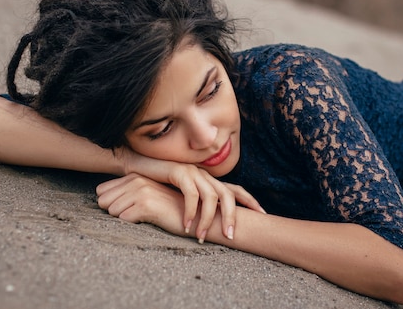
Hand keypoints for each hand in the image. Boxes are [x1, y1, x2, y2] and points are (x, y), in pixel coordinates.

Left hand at [96, 174, 185, 236]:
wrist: (195, 215)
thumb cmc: (170, 208)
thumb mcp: (148, 195)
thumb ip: (127, 192)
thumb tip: (101, 199)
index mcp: (135, 176)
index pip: (102, 191)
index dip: (111, 204)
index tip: (127, 208)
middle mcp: (137, 180)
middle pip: (104, 202)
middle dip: (115, 212)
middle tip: (136, 214)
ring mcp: (142, 191)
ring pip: (113, 211)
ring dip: (126, 219)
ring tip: (144, 217)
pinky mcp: (147, 204)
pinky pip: (123, 219)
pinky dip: (133, 224)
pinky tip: (149, 221)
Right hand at [121, 149, 264, 242]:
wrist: (139, 166)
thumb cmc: (160, 184)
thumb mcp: (181, 195)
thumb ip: (196, 204)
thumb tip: (209, 222)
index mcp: (209, 180)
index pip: (235, 189)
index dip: (250, 200)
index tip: (263, 214)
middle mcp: (205, 175)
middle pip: (228, 194)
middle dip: (231, 216)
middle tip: (230, 236)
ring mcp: (194, 172)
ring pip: (211, 197)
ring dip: (208, 219)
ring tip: (201, 237)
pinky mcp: (180, 172)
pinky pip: (191, 194)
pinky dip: (190, 211)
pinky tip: (186, 225)